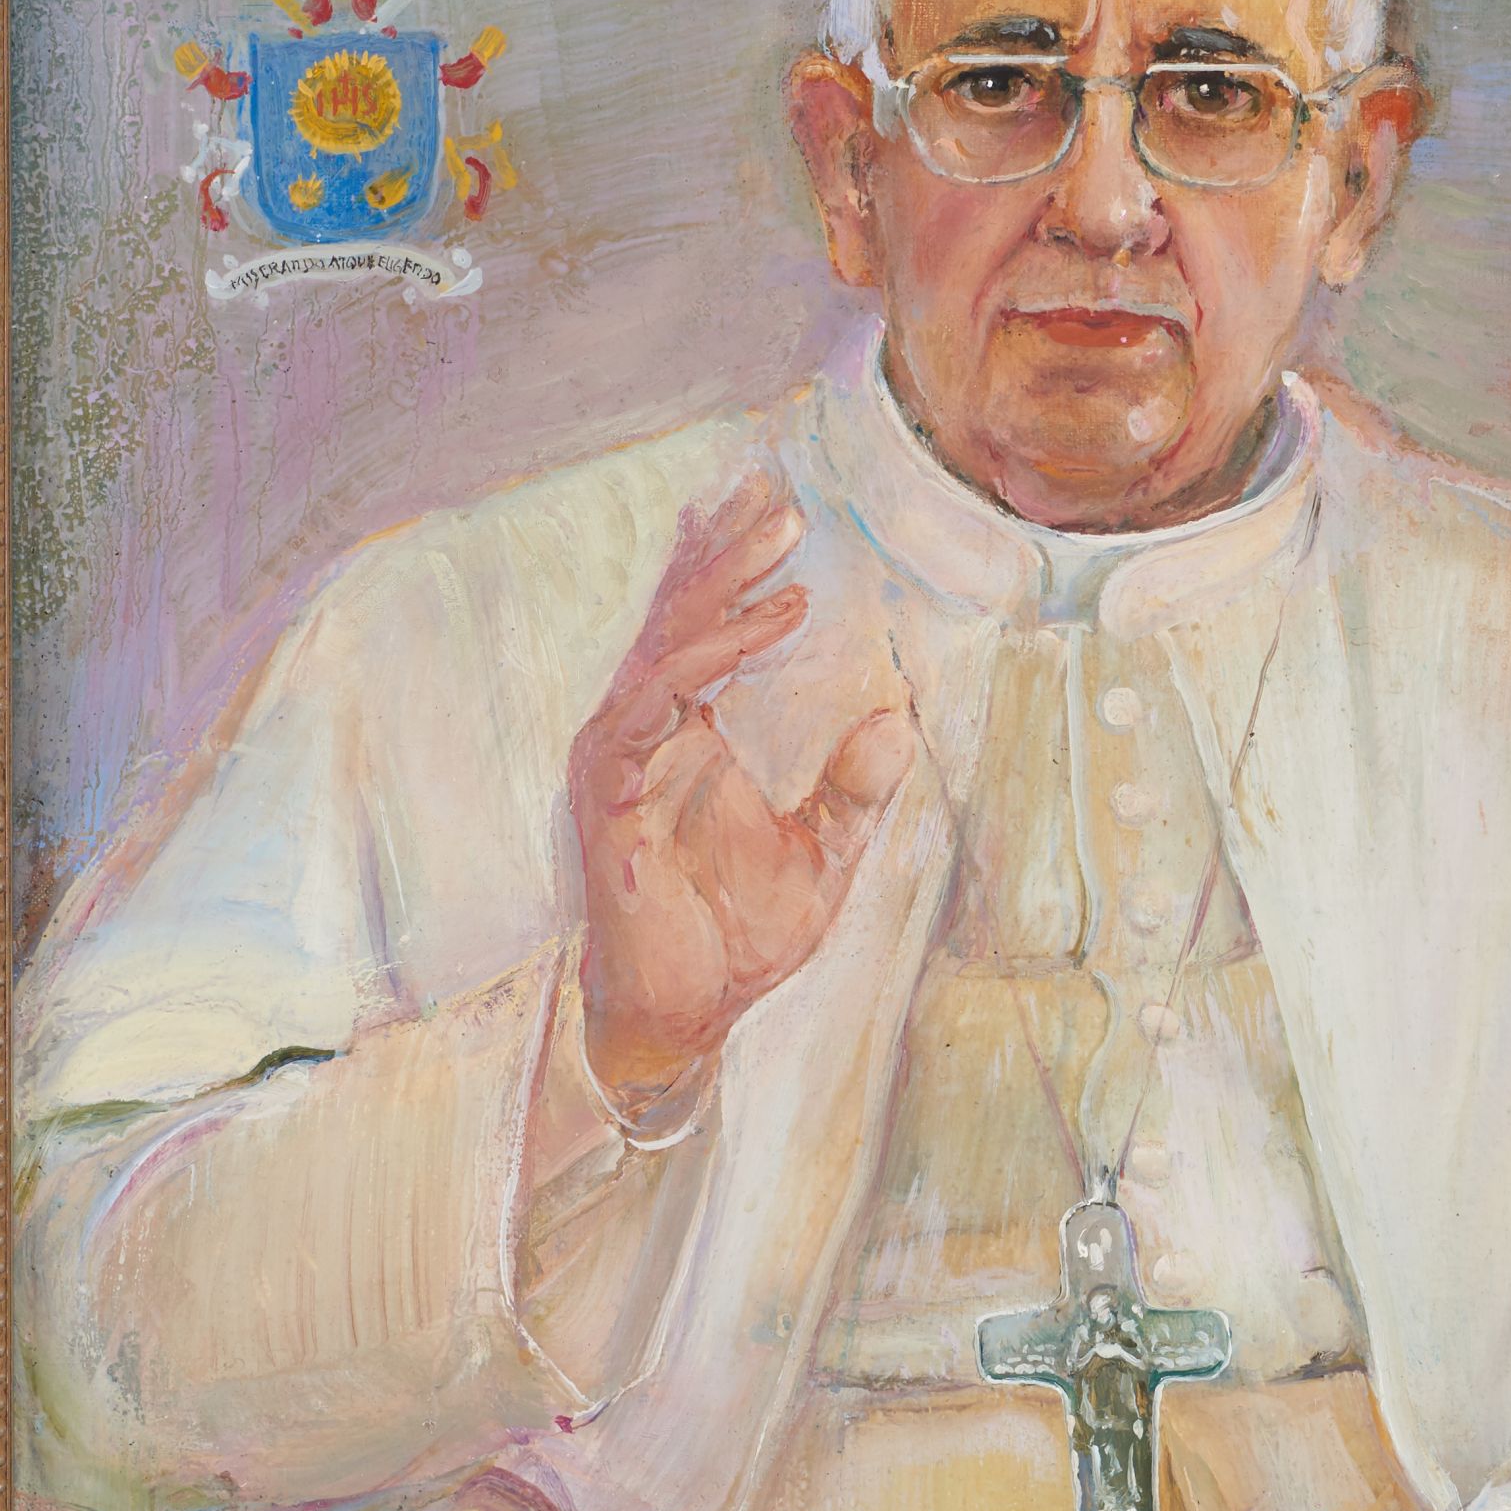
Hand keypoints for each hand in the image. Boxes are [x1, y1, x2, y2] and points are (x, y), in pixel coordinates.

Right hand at [566, 469, 913, 1101]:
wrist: (684, 1017)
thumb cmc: (735, 939)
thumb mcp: (822, 857)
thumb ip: (854, 791)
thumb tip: (898, 716)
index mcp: (686, 741)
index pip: (702, 633)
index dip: (733, 571)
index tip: (783, 513)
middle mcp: (645, 737)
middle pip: (680, 619)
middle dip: (729, 551)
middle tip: (782, 493)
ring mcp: (621, 761)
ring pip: (666, 646)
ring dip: (723, 586)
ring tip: (782, 538)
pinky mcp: (612, 795)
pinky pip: (653, 707)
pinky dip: (707, 660)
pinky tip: (764, 624)